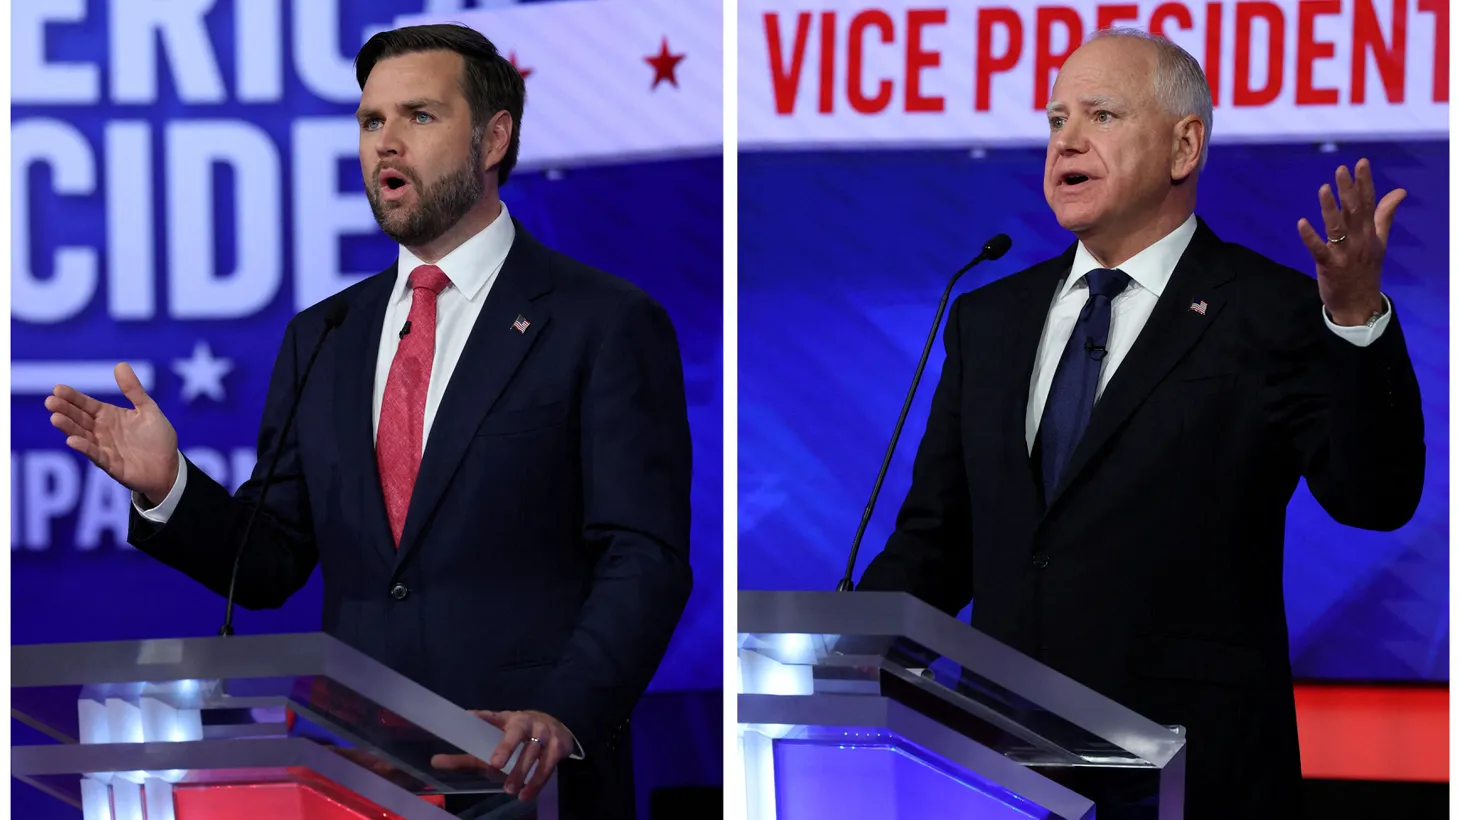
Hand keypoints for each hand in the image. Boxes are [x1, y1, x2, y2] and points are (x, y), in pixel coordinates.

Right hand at [45, 363, 178, 503]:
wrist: (169, 467)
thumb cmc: (157, 438)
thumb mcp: (148, 410)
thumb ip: (134, 390)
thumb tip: (120, 365)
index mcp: (109, 416)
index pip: (86, 404)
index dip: (73, 397)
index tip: (57, 389)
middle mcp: (101, 431)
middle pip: (79, 418)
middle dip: (64, 410)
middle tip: (50, 401)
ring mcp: (104, 448)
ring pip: (82, 436)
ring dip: (69, 428)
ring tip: (55, 418)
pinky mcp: (110, 464)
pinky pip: (95, 455)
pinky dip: (85, 448)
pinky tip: (73, 440)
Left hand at [431, 709, 572, 801]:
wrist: (557, 729)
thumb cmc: (518, 737)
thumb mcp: (495, 741)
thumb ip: (467, 755)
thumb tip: (434, 762)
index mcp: (507, 718)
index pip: (492, 716)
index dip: (482, 717)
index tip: (468, 717)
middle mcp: (527, 721)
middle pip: (516, 733)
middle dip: (506, 747)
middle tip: (494, 766)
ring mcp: (545, 732)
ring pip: (533, 752)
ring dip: (522, 771)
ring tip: (510, 790)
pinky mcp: (559, 745)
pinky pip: (548, 765)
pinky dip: (537, 781)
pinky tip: (526, 794)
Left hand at [1296, 157, 1405, 325]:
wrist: (1359, 304)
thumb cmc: (1367, 270)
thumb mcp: (1379, 241)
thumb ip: (1385, 215)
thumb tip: (1400, 191)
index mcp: (1370, 233)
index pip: (1370, 203)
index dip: (1365, 182)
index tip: (1361, 163)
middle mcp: (1360, 241)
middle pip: (1355, 211)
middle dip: (1349, 189)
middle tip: (1341, 169)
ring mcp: (1345, 254)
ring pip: (1337, 227)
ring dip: (1330, 208)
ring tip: (1323, 188)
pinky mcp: (1329, 266)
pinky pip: (1319, 249)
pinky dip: (1310, 236)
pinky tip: (1301, 223)